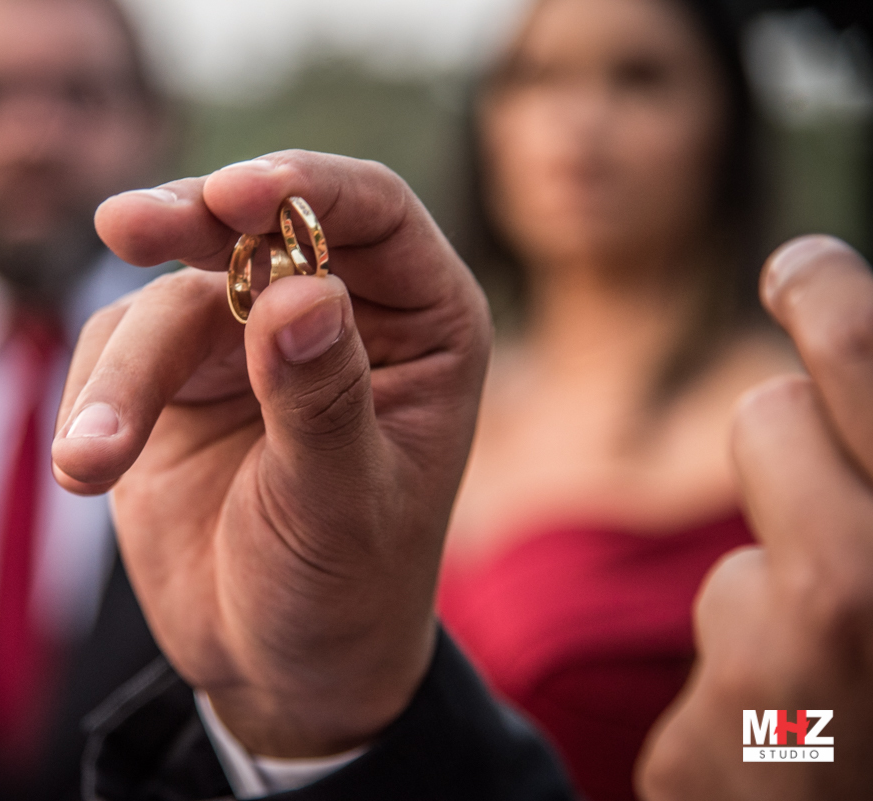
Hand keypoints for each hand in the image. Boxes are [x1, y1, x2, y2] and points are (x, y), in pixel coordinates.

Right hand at [50, 152, 490, 757]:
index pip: (373, 213)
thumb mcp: (341, 505)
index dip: (305, 188)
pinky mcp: (174, 376)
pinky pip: (116, 350)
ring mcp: (246, 341)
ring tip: (94, 465)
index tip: (235, 194)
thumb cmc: (344, 589)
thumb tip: (297, 292)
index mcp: (419, 325)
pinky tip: (90, 469)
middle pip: (258, 227)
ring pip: (170, 301)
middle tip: (128, 227)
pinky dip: (95, 403)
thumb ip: (321, 400)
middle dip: (190, 224)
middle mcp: (333, 313)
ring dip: (122, 379)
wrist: (276, 664)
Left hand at [638, 236, 872, 799]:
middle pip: (768, 417)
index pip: (861, 361)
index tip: (798, 269)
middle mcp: (863, 585)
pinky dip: (751, 698)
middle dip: (786, 435)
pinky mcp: (697, 752)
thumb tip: (820, 393)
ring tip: (845, 684)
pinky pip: (711, 672)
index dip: (829, 298)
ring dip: (776, 595)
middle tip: (814, 454)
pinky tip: (800, 759)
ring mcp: (777, 678)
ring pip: (732, 559)